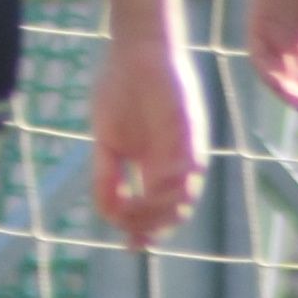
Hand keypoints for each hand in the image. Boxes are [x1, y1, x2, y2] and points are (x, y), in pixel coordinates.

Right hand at [84, 29, 201, 245]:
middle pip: (171, 212)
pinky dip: (170, 187)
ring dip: (157, 213)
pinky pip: (188, 170)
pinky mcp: (191, 133)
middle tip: (127, 230)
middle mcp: (174, 164)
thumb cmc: (120, 89)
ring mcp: (184, 150)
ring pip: (183, 198)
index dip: (144, 231)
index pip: (156, 210)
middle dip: (148, 227)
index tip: (129, 247)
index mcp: (154, 166)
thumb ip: (107, 176)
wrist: (135, 50)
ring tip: (133, 213)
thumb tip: (107, 213)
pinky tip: (148, 191)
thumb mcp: (107, 142)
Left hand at [240, 0, 297, 120]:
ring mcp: (265, 26)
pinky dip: (268, 68)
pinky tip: (284, 82)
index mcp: (293, 34)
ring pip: (268, 69)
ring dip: (283, 89)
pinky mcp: (256, 16)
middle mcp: (276, 35)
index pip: (297, 73)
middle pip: (283, 76)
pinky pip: (257, 49)